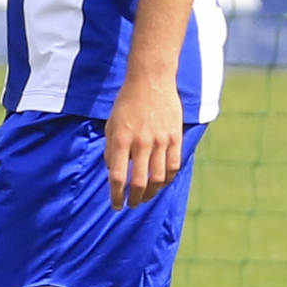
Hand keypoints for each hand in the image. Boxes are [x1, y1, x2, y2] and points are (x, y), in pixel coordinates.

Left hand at [103, 72, 184, 208]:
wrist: (150, 81)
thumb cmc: (126, 102)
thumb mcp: (111, 123)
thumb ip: (111, 148)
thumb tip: (112, 170)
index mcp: (121, 139)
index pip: (118, 176)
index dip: (116, 195)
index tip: (115, 205)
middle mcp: (141, 143)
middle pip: (139, 181)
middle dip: (134, 198)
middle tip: (131, 205)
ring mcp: (160, 141)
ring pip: (158, 178)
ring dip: (151, 192)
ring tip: (144, 197)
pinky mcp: (175, 137)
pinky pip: (173, 165)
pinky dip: (168, 179)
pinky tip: (161, 184)